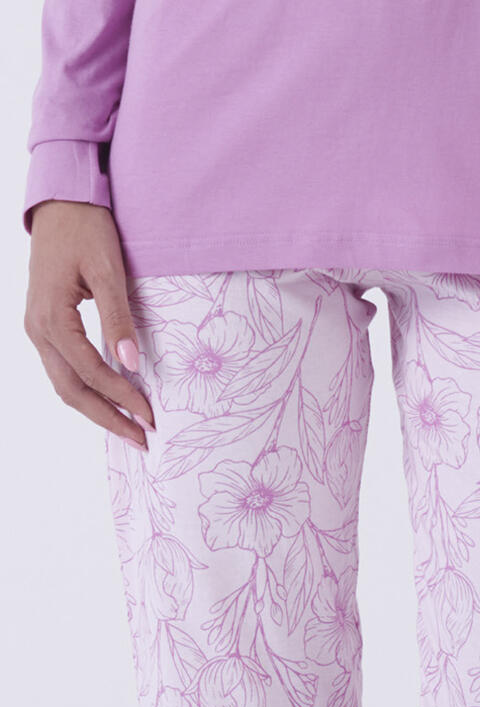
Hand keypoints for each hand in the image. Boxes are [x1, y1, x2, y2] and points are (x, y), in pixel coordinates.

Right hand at [24, 200, 154, 448]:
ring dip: (97, 408)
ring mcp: (38, 329)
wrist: (61, 203)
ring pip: (65, 383)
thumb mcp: (108, 271)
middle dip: (107, 418)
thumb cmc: (86, 231)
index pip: (90, 372)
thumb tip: (130, 364)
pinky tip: (111, 399)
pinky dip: (87, 389)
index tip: (150, 416)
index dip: (120, 397)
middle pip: (71, 390)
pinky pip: (64, 368)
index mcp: (51, 319)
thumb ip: (118, 319)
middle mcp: (38, 330)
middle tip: (142, 439)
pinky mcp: (46, 325)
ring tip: (129, 427)